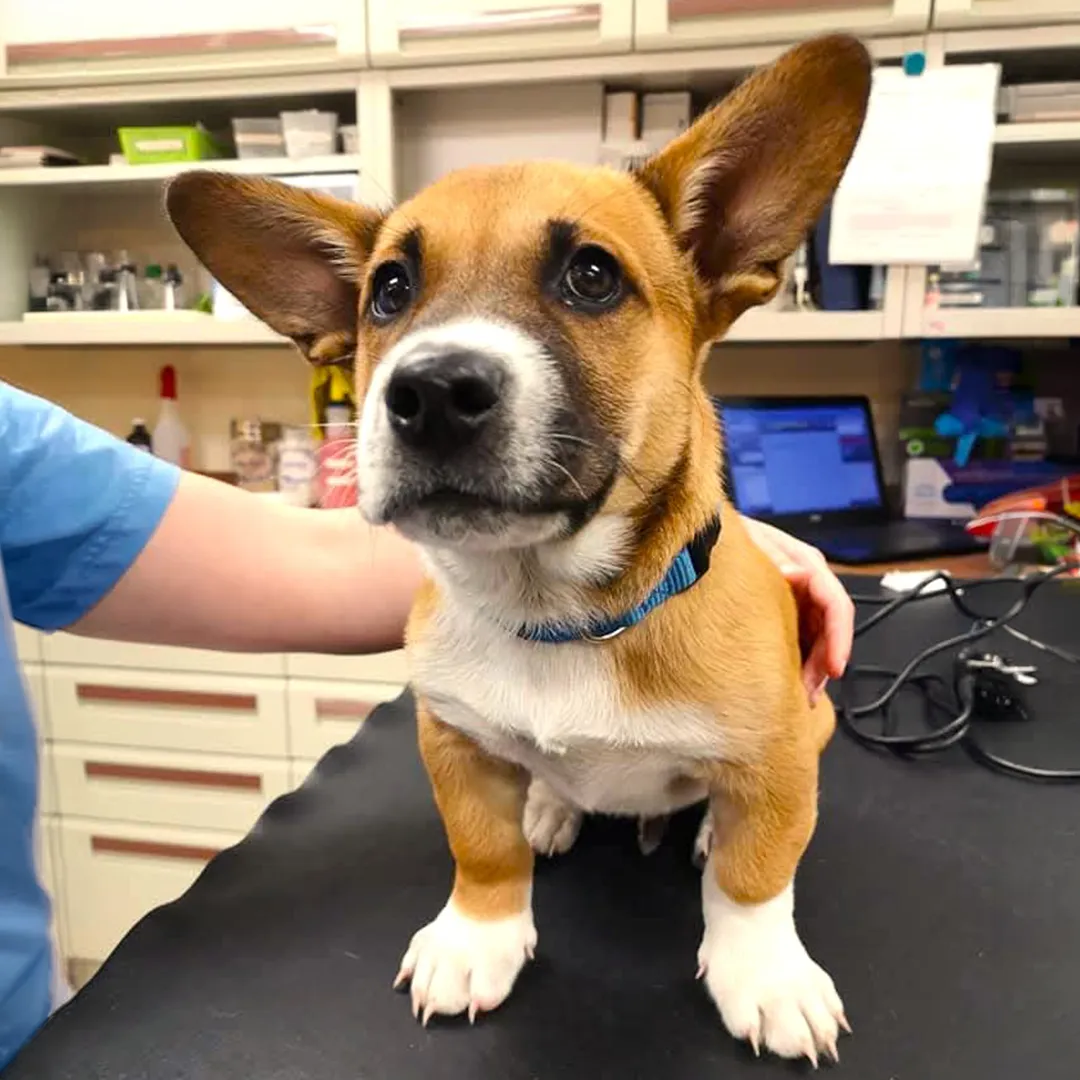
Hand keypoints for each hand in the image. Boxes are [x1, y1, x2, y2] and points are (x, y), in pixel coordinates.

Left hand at [743, 517, 853, 703]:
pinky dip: (799, 662)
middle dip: (825, 663)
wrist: (702, 540)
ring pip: (818, 639)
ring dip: (813, 668)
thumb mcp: (749, 541)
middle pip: (830, 628)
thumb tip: (797, 574)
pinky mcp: (784, 611)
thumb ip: (776, 557)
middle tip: (809, 692)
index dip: (838, 637)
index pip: (834, 602)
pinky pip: (801, 639)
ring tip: (800, 695)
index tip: (834, 667)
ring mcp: (796, 598)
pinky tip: (790, 683)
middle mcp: (806, 581)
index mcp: (805, 563)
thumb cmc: (725, 536)